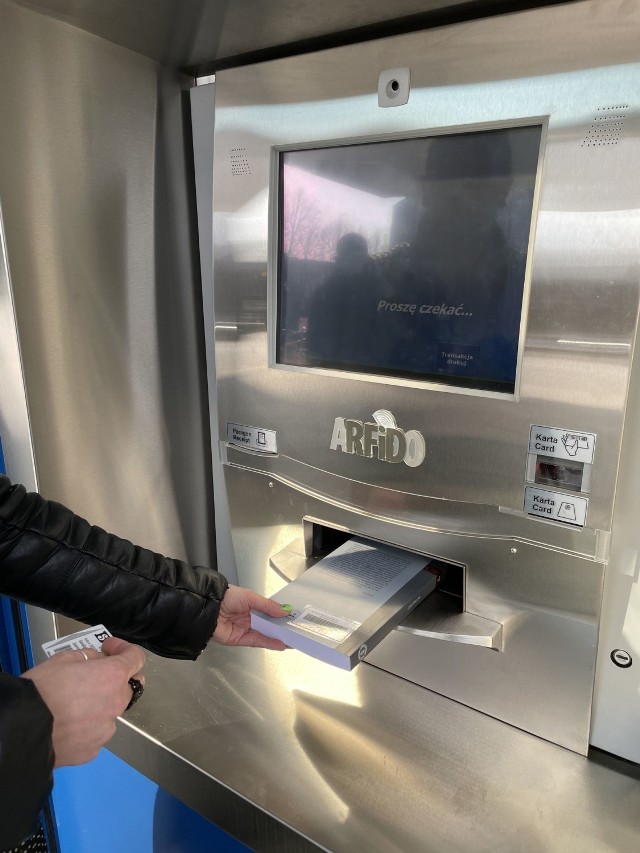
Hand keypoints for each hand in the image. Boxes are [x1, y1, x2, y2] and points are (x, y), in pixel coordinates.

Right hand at [22, 637, 145, 766]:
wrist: (23, 730)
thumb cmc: (42, 688)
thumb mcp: (63, 659)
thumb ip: (88, 657)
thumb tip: (97, 661)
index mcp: (113, 676)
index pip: (137, 658)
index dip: (124, 649)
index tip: (108, 648)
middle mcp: (117, 703)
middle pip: (127, 688)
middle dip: (115, 679)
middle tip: (93, 677)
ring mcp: (106, 730)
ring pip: (110, 713)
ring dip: (100, 705)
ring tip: (73, 706)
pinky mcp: (92, 751)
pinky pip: (95, 734)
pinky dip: (87, 727)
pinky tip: (68, 726)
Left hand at [212, 584, 287, 650]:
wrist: (209, 608)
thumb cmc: (228, 597)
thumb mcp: (250, 598)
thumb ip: (268, 606)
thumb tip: (285, 611)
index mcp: (249, 605)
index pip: (267, 611)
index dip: (279, 615)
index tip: (293, 617)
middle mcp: (247, 618)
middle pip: (267, 624)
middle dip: (280, 627)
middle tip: (296, 630)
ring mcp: (244, 629)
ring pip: (264, 634)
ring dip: (277, 637)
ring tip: (293, 639)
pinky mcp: (240, 640)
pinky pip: (257, 642)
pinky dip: (269, 643)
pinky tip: (281, 644)